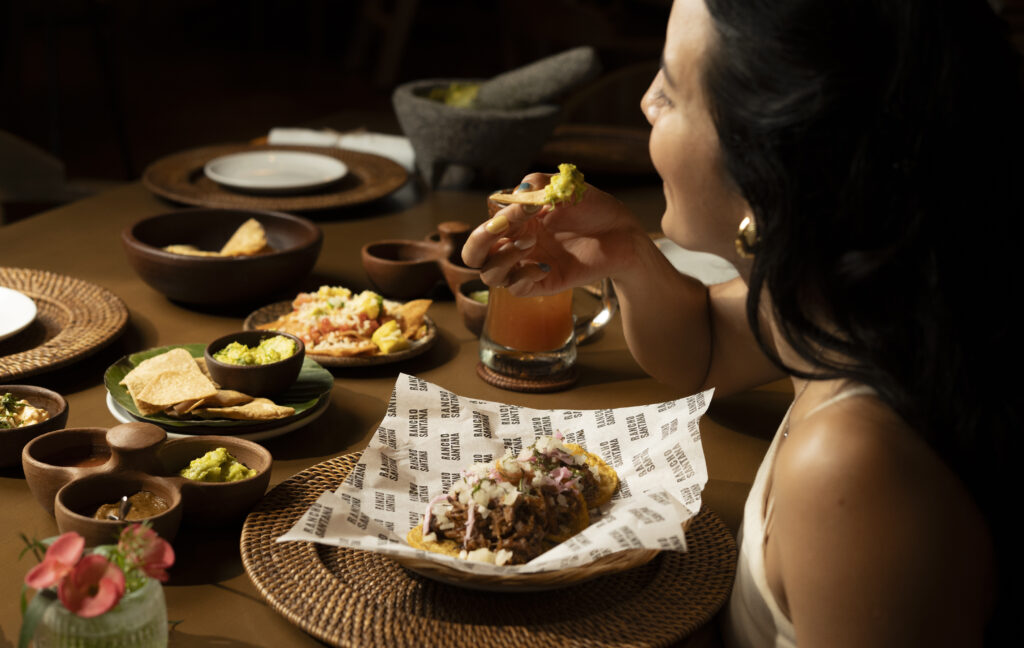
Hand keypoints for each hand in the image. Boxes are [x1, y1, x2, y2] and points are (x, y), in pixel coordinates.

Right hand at [461, 173, 645, 295]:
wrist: (623, 233)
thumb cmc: (593, 208)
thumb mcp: (563, 187)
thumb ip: (537, 184)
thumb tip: (517, 193)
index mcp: (517, 221)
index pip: (486, 223)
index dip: (497, 215)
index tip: (525, 206)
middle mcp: (517, 244)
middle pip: (474, 254)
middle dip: (478, 241)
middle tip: (499, 229)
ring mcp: (528, 266)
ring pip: (490, 274)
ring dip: (503, 257)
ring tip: (530, 243)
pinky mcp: (543, 284)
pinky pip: (516, 289)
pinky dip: (522, 277)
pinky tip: (543, 265)